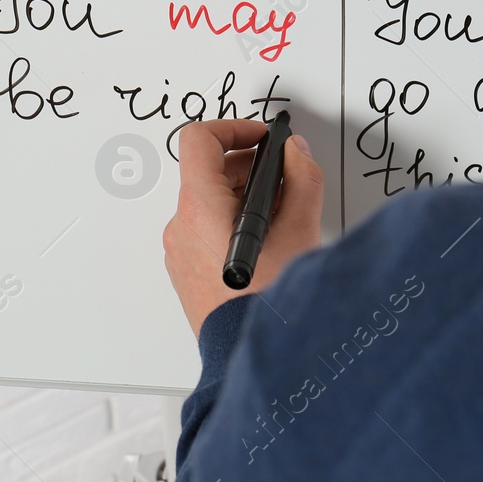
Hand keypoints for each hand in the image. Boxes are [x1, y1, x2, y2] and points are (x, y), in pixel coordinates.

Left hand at [163, 119, 323, 336]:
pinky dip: (232, 222)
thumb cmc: (269, 302)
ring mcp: (180, 251)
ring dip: (243, 196)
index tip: (260, 137)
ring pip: (208, 202)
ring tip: (281, 215)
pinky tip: (267, 241)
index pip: (199, 140)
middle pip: (206, 171)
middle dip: (248, 166)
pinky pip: (204, 229)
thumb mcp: (301, 229)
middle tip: (283, 177)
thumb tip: (296, 153)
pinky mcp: (186, 272)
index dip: (234, 127)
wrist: (251, 354)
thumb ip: (302, 177)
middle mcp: (181, 226)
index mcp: (200, 208)